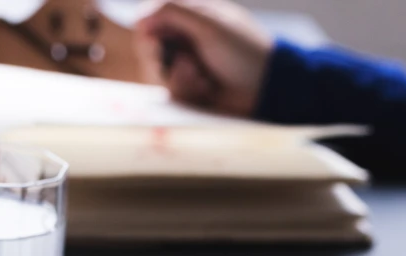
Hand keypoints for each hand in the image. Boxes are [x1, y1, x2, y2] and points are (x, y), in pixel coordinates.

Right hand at [135, 0, 272, 115]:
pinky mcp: (193, 89)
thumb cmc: (243, 51)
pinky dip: (189, 91)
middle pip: (150, 49)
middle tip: (183, 64)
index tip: (154, 44)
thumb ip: (173, 13)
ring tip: (202, 79)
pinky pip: (175, 92)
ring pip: (161, 73)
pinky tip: (208, 89)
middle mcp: (186, 38)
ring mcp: (189, 64)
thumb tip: (139, 18)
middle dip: (161, 60)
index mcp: (191, 14)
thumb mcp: (209, 25)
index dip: (147, 33)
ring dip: (180, 78)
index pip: (151, 19)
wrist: (266, 88)